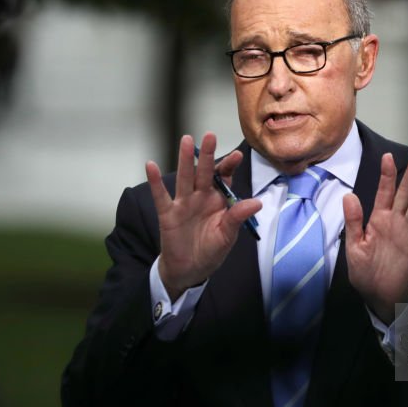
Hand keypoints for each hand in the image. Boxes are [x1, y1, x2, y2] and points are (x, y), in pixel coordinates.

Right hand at [147, 133, 261, 300]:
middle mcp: (201, 197)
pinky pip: (161, 196)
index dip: (230, 166)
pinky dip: (155, 182)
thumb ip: (237, 217)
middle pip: (205, 172)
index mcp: (219, 200)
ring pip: (185, 178)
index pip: (225, 178)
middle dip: (208, 155)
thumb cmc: (211, 251)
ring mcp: (184, 203)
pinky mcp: (168, 214)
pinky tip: (150, 165)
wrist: (190, 270)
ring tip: (186, 140)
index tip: (238, 155)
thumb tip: (257, 202)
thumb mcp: (227, 236)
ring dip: (185, 160)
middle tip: (210, 136)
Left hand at [343, 151, 407, 323]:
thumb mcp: (354, 246)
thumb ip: (353, 221)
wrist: (378, 294)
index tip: (387, 156)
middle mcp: (395, 221)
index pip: (384, 192)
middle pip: (405, 192)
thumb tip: (349, 195)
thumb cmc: (364, 271)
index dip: (386, 175)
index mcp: (378, 219)